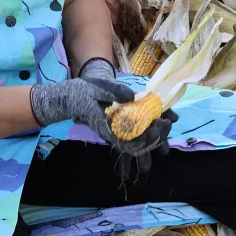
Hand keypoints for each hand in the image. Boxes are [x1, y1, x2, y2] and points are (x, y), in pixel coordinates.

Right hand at [31, 65, 175, 176]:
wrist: (70, 97)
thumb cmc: (81, 92)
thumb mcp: (97, 88)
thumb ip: (115, 92)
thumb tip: (133, 97)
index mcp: (108, 129)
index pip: (130, 144)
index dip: (147, 138)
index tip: (158, 124)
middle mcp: (114, 135)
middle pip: (138, 147)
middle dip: (156, 138)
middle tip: (166, 122)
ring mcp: (117, 132)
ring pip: (139, 144)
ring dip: (155, 137)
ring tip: (166, 122)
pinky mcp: (120, 127)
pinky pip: (137, 135)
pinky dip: (149, 130)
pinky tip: (158, 119)